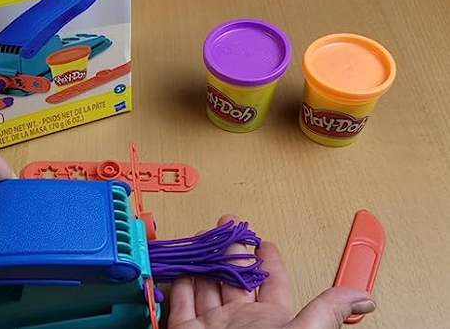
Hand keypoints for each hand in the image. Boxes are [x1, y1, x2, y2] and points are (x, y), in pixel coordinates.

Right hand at [168, 215, 375, 328]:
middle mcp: (240, 322)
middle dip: (231, 251)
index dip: (266, 260)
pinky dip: (179, 285)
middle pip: (235, 278)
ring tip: (203, 240)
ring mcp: (211, 327)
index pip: (270, 283)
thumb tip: (364, 299)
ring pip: (206, 286)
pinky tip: (181, 269)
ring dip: (204, 262)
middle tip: (228, 226)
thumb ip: (326, 313)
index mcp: (271, 321)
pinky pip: (180, 304)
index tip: (262, 240)